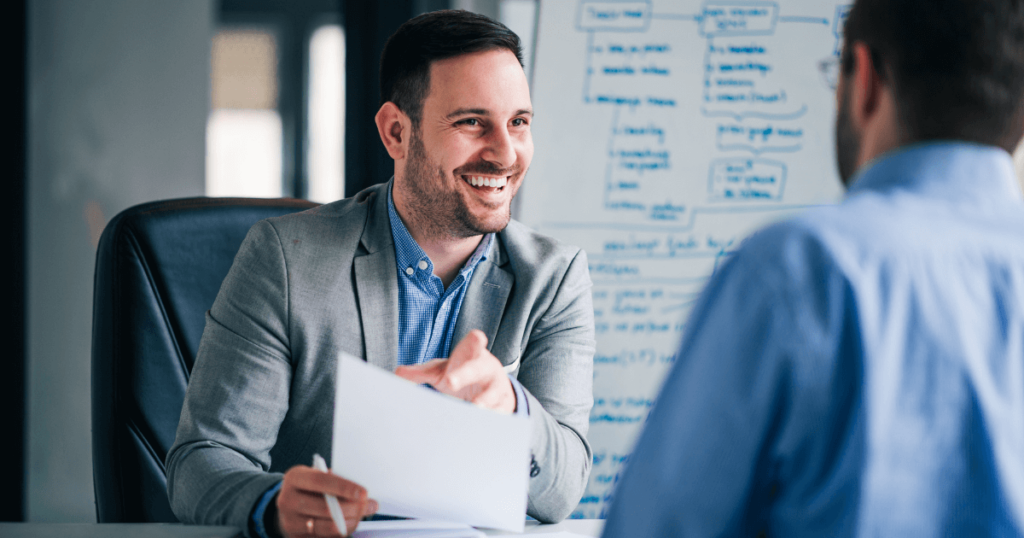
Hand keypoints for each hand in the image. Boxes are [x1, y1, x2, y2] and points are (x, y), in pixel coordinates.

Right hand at [272, 465, 377, 536]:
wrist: (289, 505)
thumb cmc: (308, 487)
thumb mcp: (317, 476)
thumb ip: (336, 482)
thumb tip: (362, 496)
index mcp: (294, 478)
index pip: (320, 481)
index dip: (343, 487)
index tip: (363, 493)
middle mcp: (288, 499)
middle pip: (325, 508)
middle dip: (352, 508)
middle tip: (370, 505)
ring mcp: (290, 521)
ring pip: (326, 526)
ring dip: (350, 522)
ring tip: (361, 516)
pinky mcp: (295, 537)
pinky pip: (324, 537)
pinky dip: (341, 532)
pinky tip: (349, 524)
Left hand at [395, 330, 516, 412]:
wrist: (493, 387)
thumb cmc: (463, 373)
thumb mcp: (442, 370)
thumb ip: (421, 372)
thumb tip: (397, 373)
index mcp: (472, 354)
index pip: (474, 343)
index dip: (475, 341)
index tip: (476, 337)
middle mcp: (487, 368)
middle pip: (477, 369)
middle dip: (464, 375)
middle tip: (449, 382)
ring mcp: (496, 387)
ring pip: (491, 394)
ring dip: (482, 402)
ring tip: (474, 407)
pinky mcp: (503, 405)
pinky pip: (497, 413)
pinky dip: (490, 419)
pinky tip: (481, 427)